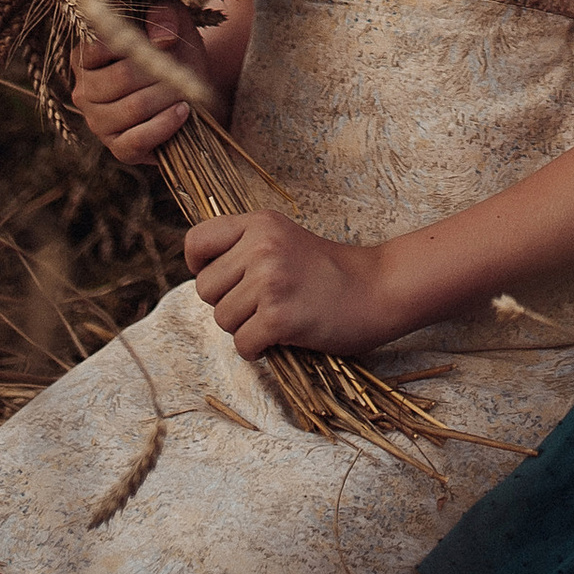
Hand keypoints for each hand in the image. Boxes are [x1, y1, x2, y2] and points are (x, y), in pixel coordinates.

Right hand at [73, 1, 200, 166]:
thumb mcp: (173, 21)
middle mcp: (83, 91)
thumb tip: (160, 35)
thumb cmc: (174, 50)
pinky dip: (164, 125)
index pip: (95, 49)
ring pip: (131, 109)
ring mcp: (98, 123)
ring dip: (166, 98)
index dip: (132, 44)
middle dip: (158, 73)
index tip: (165, 41)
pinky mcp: (118, 149)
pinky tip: (183, 111)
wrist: (192, 91)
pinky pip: (136, 140)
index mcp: (84, 57)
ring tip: (185, 90)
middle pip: (120, 79)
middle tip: (181, 70)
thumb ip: (164, 14)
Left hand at [182, 210, 398, 357]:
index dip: (200, 266)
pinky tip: (281, 337)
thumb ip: (245, 248)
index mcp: (260, 223)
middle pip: (204, 288)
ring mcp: (270, 281)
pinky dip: (258, 350)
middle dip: (227, 304)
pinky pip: (242, 345)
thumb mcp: (283, 239)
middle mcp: (261, 246)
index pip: (196, 240)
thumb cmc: (329, 271)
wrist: (377, 289)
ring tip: (277, 317)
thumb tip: (202, 275)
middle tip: (261, 304)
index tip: (222, 280)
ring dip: (245, 328)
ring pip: (222, 319)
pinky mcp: (280, 316)